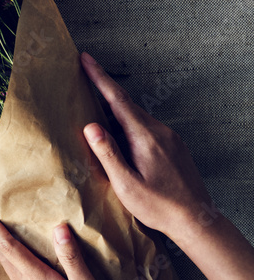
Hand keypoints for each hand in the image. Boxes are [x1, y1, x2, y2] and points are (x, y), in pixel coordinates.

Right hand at [79, 52, 213, 243]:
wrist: (196, 220)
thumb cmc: (158, 206)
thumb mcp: (126, 184)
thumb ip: (108, 154)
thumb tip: (90, 126)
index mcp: (145, 137)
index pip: (117, 100)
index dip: (99, 77)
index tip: (85, 59)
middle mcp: (160, 131)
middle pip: (126, 104)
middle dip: (104, 89)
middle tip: (83, 76)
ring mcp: (170, 138)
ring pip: (137, 116)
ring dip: (115, 110)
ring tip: (96, 109)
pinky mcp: (174, 146)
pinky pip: (146, 127)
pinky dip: (129, 123)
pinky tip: (120, 135)